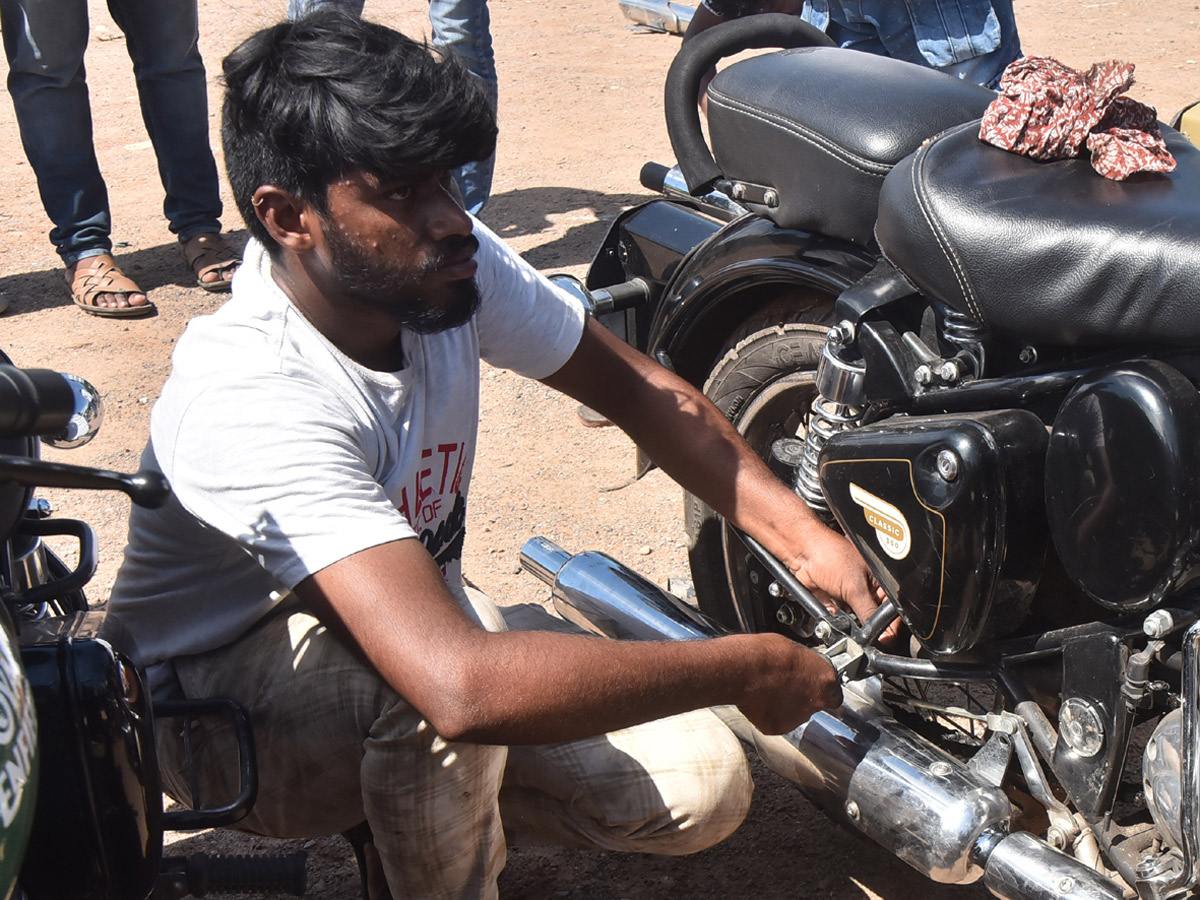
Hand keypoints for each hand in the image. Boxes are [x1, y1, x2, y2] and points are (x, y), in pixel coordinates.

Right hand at [735, 634, 840, 733]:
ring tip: (769, 690)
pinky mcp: (778, 728)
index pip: (834, 694)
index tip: (813, 685)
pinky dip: (770, 714)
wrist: (743, 670)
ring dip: (787, 705)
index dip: (822, 690)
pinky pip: (777, 722)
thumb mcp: (793, 649)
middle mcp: (815, 702)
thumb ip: (804, 665)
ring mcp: (797, 718)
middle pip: (814, 704)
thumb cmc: (764, 654)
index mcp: (824, 680)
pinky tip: (760, 700)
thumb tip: (800, 666)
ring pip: (796, 714)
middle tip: (784, 684)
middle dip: (802, 696)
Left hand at [787, 526, 896, 640]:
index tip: (883, 638)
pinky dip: (834, 617)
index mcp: (878, 581)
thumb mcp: (854, 587)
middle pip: (871, 617)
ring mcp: (847, 594)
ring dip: (847, 621)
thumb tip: (880, 633)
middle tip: (861, 626)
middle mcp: (865, 588)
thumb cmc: (830, 554)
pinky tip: (831, 607)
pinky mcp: (832, 600)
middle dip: (864, 623)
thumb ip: (868, 612)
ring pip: (853, 620)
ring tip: (842, 611)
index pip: (890, 609)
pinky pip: (837, 617)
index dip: (887, 624)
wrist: (801, 552)